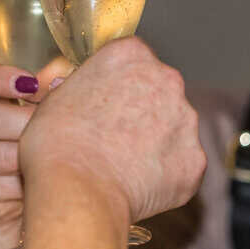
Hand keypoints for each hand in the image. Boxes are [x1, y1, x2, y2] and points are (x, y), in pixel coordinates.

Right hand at [0, 56, 45, 244]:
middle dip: (25, 121)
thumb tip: (59, 81)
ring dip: (31, 153)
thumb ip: (35, 85)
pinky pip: (2, 184)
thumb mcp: (15, 97)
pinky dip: (28, 179)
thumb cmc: (8, 124)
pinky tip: (44, 172)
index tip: (31, 84)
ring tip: (57, 148)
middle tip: (58, 121)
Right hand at [19, 37, 204, 227]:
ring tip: (120, 164)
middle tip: (111, 135)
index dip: (115, 82)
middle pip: (157, 89)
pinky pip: (180, 164)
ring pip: (172, 127)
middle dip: (140, 109)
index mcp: (131, 55)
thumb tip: (83, 94)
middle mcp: (166, 80)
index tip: (103, 100)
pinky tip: (136, 183)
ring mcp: (185, 121)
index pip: (131, 59)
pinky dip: (163, 174)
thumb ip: (81, 88)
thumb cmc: (58, 146)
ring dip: (154, 141)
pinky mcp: (195, 161)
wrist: (78, 193)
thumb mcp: (54, 99)